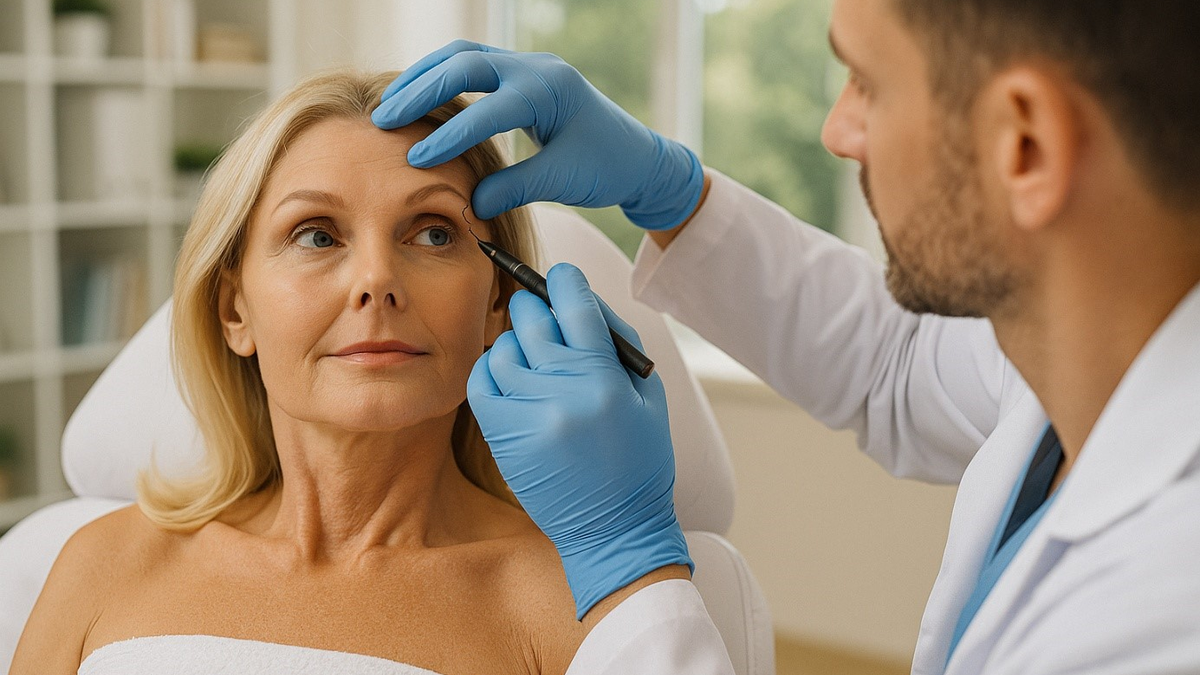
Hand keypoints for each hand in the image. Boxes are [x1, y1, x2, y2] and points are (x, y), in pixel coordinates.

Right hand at [372, 40, 703, 229]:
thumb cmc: (606, 168)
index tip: (417, 158)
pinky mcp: (521, 74)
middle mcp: (537, 68)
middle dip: (422, 90)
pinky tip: (416, 98)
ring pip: (464, 56)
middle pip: (466, 63)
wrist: (638, 156)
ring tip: (390, 104)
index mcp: (550, 90)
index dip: (450, 134)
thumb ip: (515, 188)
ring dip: (425, 77)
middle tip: (385, 119)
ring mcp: (528, 66)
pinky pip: (472, 63)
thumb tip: (472, 202)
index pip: (489, 108)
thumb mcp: (562, 181)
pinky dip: (441, 77)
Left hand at [468, 263, 691, 618]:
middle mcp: (562, 390)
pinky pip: (481, 379)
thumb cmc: (638, 460)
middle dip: (536, 306)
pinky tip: (508, 375)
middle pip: (533, 317)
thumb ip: (616, 344)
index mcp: (605, 378)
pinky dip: (491, 367)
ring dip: (515, 341)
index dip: (565, 281)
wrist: (614, 531)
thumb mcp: (647, 397)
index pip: (575, 304)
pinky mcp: (502, 436)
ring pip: (504, 346)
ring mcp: (528, 413)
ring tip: (530, 355)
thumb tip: (578, 300)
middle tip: (541, 313)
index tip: (561, 278)